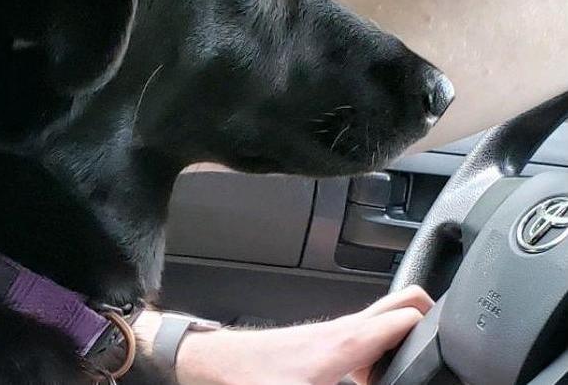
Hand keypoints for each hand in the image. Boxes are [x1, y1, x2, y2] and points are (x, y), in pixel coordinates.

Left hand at [172, 285, 433, 384]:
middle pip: (403, 304)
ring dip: (409, 336)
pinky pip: (369, 338)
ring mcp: (336, 333)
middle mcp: (345, 330)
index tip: (461, 346)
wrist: (220, 366)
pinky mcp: (326, 342)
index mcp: (347, 342)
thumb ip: (349, 384)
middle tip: (452, 348)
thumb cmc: (254, 379)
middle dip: (433, 317)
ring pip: (387, 320)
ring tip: (425, 365)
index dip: (441, 328)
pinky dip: (386, 350)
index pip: (409, 315)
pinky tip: (383, 378)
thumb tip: (375, 378)